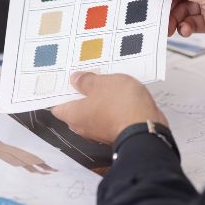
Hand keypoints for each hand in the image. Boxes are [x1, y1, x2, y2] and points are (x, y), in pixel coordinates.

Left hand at [51, 72, 167, 144]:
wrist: (147, 129)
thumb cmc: (120, 106)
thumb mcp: (102, 83)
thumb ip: (87, 81)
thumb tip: (75, 79)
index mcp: (73, 115)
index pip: (57, 106)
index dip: (59, 92)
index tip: (63, 80)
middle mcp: (83, 126)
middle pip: (76, 108)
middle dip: (80, 92)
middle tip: (84, 74)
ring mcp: (100, 130)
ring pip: (94, 111)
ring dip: (98, 98)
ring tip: (103, 79)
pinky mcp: (116, 130)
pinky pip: (109, 115)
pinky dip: (111, 105)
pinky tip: (118, 92)